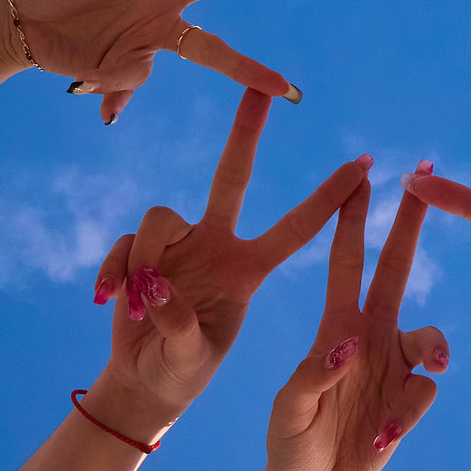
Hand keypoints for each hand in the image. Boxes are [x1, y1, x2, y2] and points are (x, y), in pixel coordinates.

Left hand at [7, 0, 303, 125]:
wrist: (17, 17)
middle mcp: (159, 20)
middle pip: (214, 49)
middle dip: (250, 69)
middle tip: (287, 89)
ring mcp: (140, 49)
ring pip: (148, 74)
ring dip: (117, 75)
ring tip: (78, 64)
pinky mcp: (117, 72)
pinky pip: (125, 90)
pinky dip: (112, 97)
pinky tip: (97, 105)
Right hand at [84, 91, 372, 438]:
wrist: (144, 382)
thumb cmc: (182, 372)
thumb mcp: (192, 359)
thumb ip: (178, 325)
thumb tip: (155, 285)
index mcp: (247, 270)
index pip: (295, 229)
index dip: (328, 199)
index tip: (362, 166)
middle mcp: (215, 245)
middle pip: (232, 175)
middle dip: (246, 131)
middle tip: (262, 89)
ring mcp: (176, 245)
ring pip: (158, 217)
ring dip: (142, 259)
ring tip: (135, 307)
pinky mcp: (138, 251)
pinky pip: (123, 244)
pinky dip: (113, 271)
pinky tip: (108, 300)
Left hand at [258, 176, 450, 470]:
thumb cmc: (292, 439)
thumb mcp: (291, 407)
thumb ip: (315, 375)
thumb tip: (349, 346)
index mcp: (335, 327)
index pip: (347, 263)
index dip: (352, 221)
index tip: (364, 177)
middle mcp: (370, 337)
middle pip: (396, 273)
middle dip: (408, 229)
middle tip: (425, 184)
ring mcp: (394, 368)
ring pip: (430, 337)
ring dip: (434, 348)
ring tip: (432, 369)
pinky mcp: (410, 401)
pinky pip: (425, 393)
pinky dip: (406, 414)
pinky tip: (381, 436)